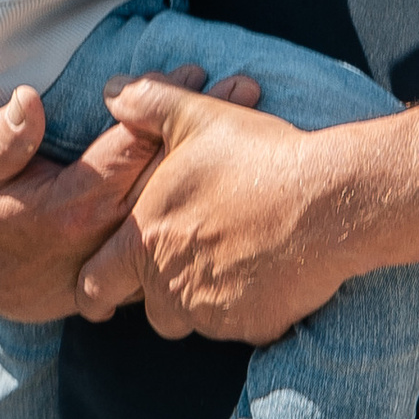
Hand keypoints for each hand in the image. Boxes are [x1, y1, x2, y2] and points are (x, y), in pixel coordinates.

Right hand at [0, 66, 261, 326]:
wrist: (7, 279)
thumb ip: (4, 142)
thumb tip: (28, 99)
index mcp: (79, 205)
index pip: (130, 147)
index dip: (161, 108)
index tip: (190, 70)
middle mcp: (117, 228)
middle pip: (172, 168)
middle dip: (210, 125)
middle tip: (247, 84)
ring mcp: (138, 246)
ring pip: (187, 192)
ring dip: (222, 153)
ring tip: (256, 108)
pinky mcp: (151, 257)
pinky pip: (188, 217)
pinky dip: (215, 186)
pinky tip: (245, 154)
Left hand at [79, 79, 342, 341]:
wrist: (326, 202)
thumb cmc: (256, 158)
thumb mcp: (195, 117)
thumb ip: (146, 105)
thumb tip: (111, 91)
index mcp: (145, 242)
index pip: (93, 287)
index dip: (94, 291)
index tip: (102, 295)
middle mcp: (171, 287)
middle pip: (151, 310)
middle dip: (161, 293)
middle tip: (190, 260)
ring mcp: (213, 312)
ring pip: (194, 321)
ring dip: (203, 299)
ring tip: (232, 257)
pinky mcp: (255, 326)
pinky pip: (241, 325)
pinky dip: (248, 306)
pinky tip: (269, 270)